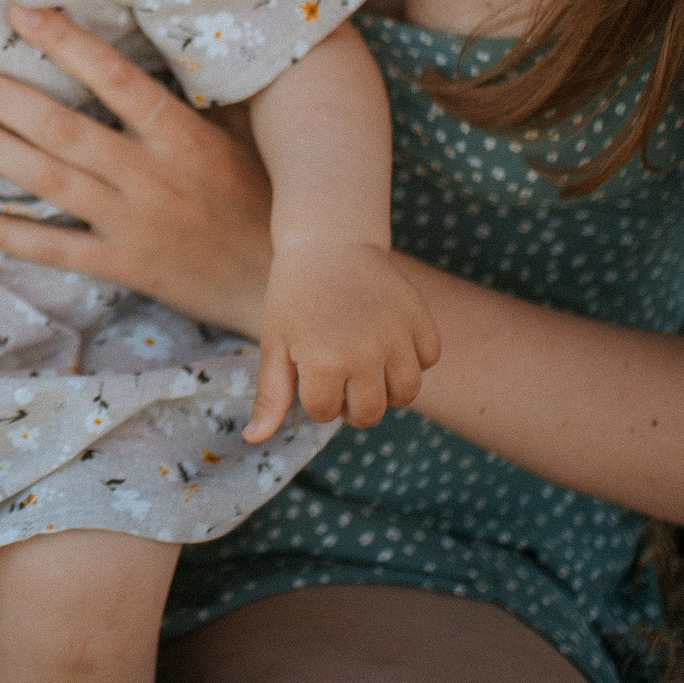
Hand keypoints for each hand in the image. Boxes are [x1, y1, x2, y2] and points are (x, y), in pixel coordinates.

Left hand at [0, 4, 275, 335]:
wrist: (283, 286)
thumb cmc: (265, 197)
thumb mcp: (242, 134)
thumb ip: (202, 89)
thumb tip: (173, 27)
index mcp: (184, 137)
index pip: (118, 80)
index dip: (68, 45)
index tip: (20, 13)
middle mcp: (152, 177)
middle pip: (62, 129)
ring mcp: (133, 224)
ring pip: (48, 181)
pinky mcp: (123, 266)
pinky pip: (53, 248)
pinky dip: (5, 232)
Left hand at [244, 238, 441, 441]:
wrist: (327, 242)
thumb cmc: (293, 296)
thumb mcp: (274, 343)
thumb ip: (271, 396)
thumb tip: (254, 440)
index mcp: (324, 362)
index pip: (326, 414)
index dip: (314, 396)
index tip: (308, 368)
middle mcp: (365, 353)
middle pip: (369, 414)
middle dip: (351, 404)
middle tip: (339, 374)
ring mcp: (397, 335)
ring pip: (406, 394)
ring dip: (386, 389)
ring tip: (367, 366)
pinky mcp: (419, 317)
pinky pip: (429, 359)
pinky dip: (414, 359)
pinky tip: (390, 341)